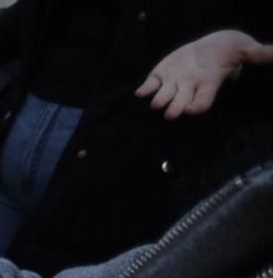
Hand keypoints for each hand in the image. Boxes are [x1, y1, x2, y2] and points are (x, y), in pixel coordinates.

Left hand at [135, 30, 272, 118]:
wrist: (212, 46)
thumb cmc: (229, 50)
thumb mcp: (244, 50)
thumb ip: (257, 54)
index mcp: (208, 85)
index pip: (203, 101)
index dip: (197, 106)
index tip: (191, 109)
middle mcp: (189, 89)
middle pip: (179, 104)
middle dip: (175, 109)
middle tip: (171, 113)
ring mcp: (174, 84)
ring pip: (163, 98)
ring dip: (159, 101)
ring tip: (155, 102)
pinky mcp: (161, 75)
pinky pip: (151, 85)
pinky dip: (145, 89)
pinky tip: (140, 92)